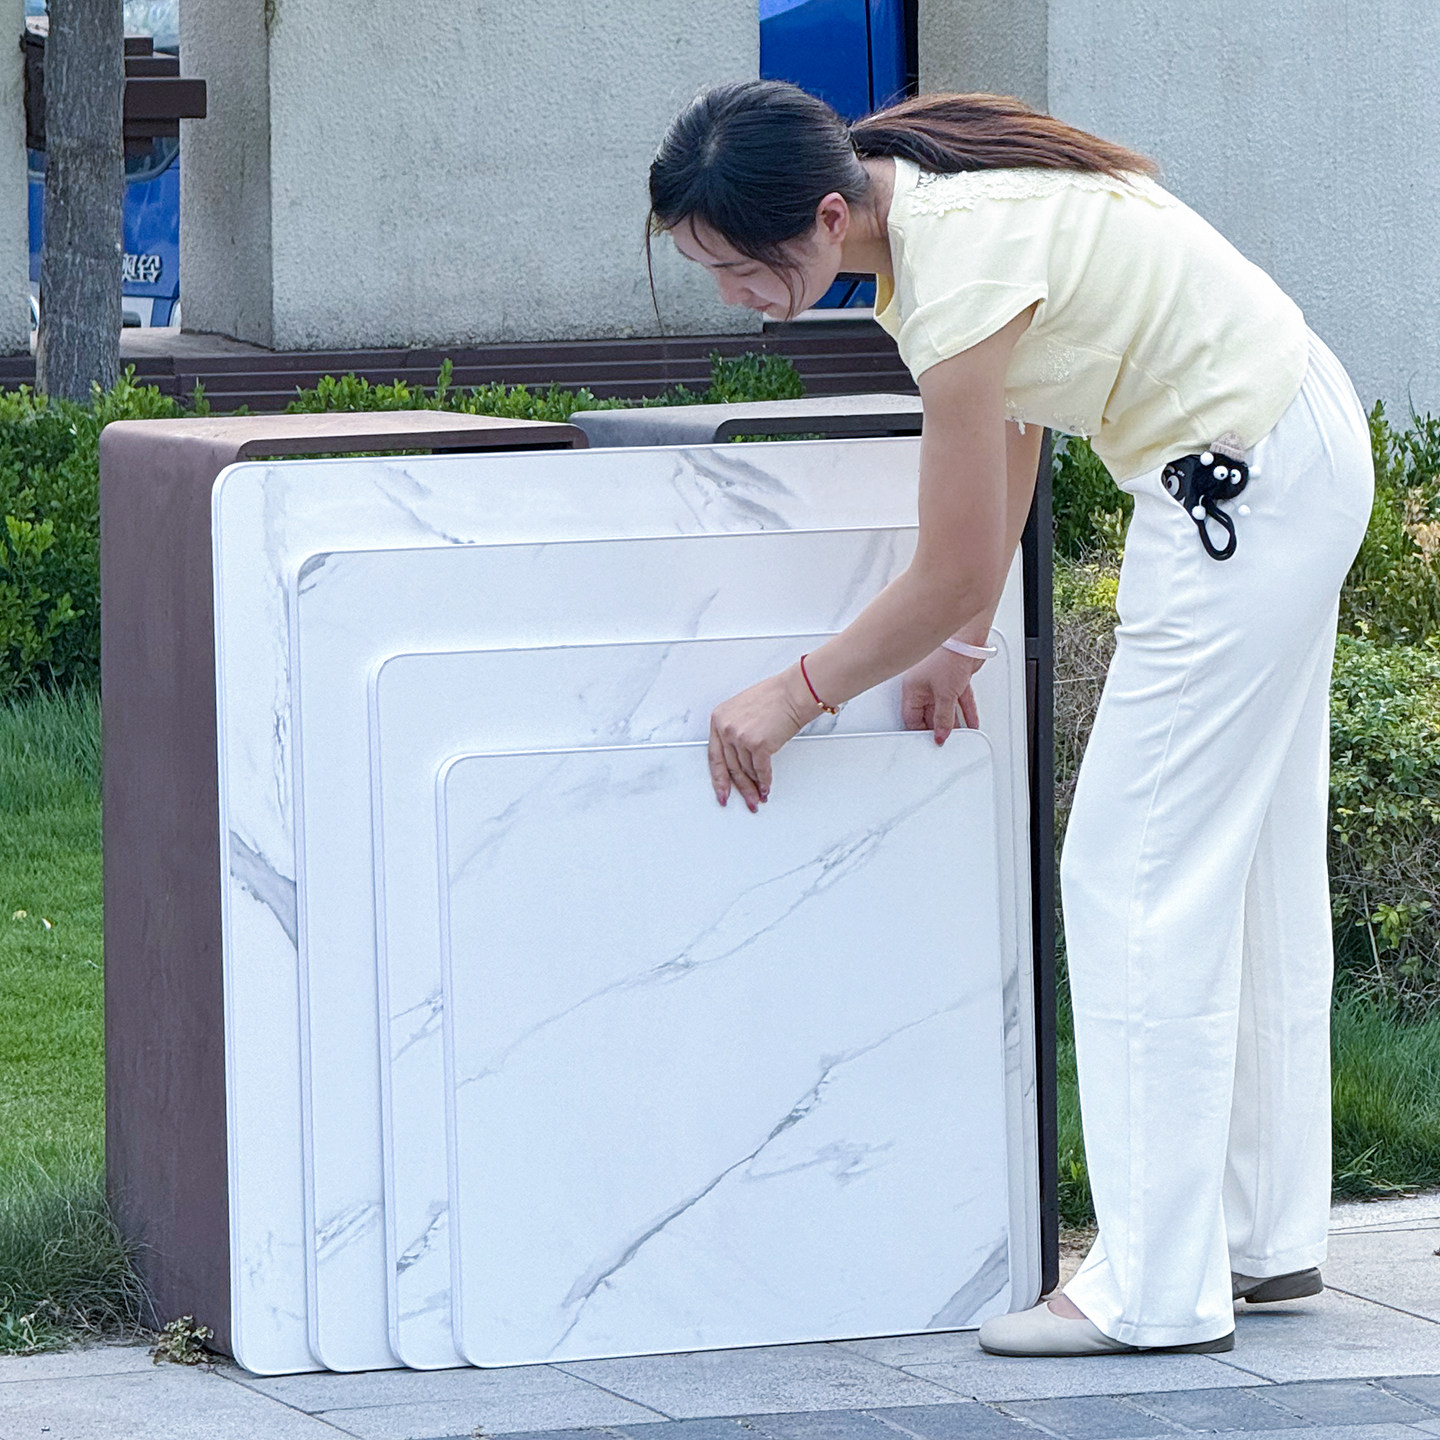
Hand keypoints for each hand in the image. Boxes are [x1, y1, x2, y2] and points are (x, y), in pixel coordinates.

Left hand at [708, 666, 818, 810]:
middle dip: (739, 788)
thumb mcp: (741, 710)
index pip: (715, 756)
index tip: (722, 791)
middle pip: (730, 767)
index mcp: (718, 719)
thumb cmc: (774, 698)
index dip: (719, 778)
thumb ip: (733, 732)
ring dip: (754, 786)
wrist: (793, 693)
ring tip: (758, 796)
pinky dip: (764, 782)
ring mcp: (741, 737)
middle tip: (743, 800)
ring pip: (746, 770)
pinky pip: (760, 770)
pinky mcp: (758, 744)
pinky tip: (766, 788)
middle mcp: (726, 728)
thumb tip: (738, 758)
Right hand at [901, 647, 980, 743]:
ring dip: (954, 721)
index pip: (912, 718)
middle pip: (929, 713)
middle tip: (944, 739)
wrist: (967, 638)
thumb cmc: (948, 655)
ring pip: (945, 707)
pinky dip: (965, 710)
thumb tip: (941, 734)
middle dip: (938, 727)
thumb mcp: (945, 695)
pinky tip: (970, 720)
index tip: (929, 741)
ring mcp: (939, 681)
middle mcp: (923, 685)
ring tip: (959, 734)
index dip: (921, 731)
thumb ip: (943, 718)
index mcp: (912, 688)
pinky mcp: (955, 678)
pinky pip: (959, 699)